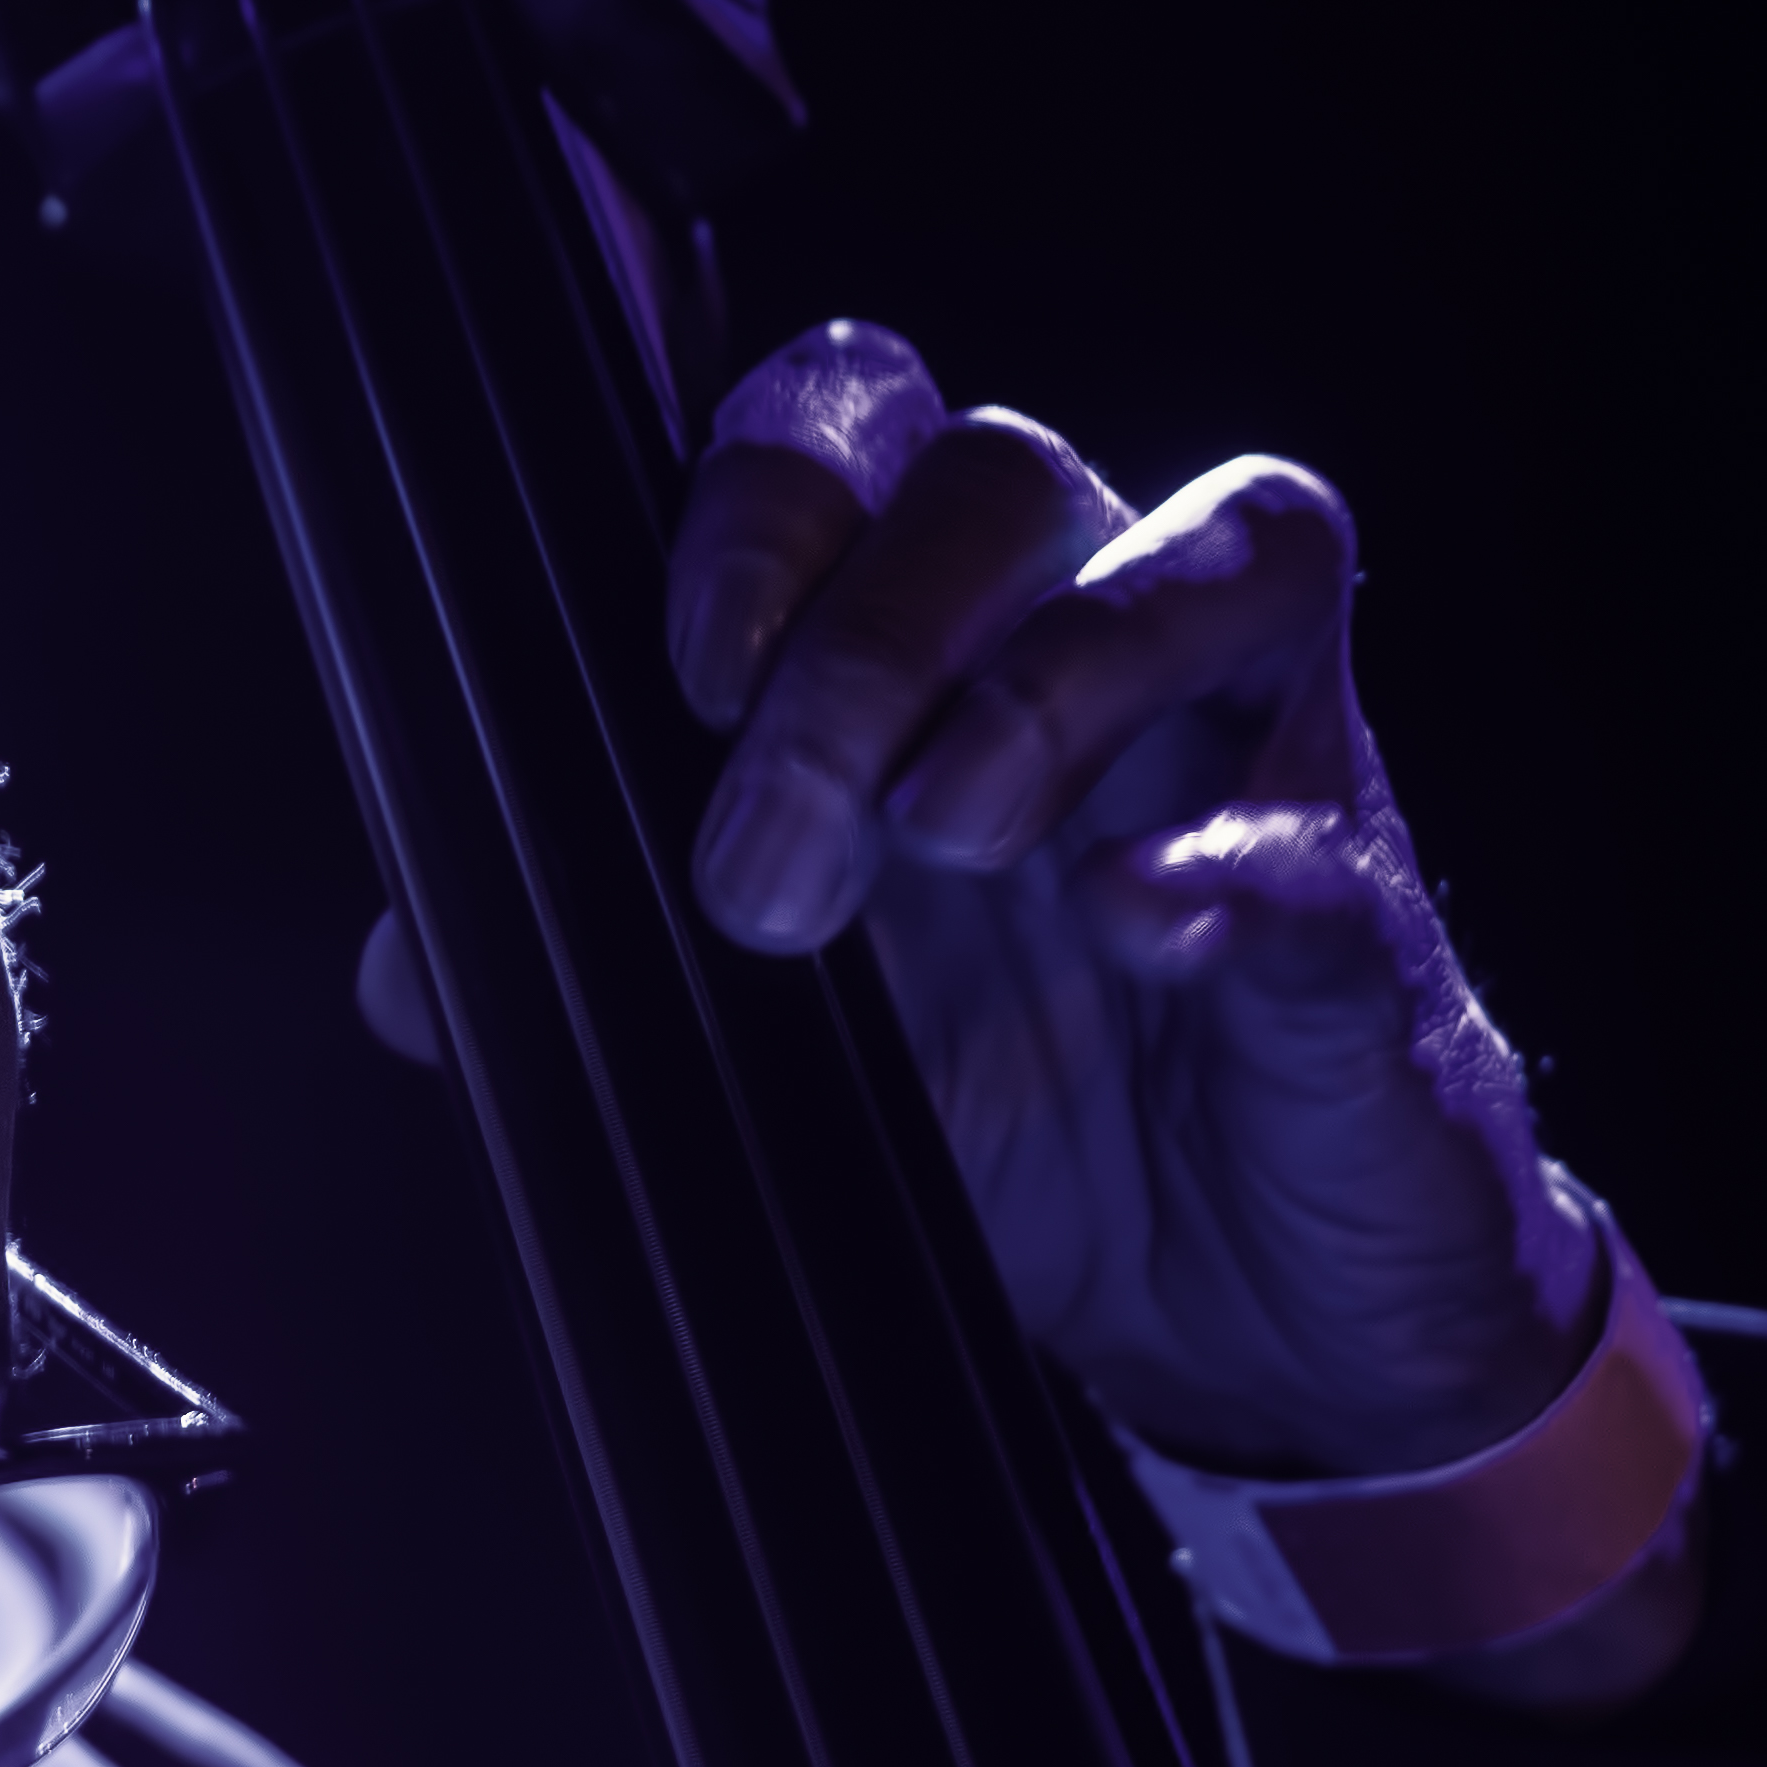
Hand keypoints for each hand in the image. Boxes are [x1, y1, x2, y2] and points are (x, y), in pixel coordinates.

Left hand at [602, 324, 1694, 1696]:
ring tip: (954, 848)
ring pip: (1220, 542)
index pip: (847, 438)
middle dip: (861, 641)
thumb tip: (406, 964)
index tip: (682, 679)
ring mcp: (1256, 750)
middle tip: (775, 861)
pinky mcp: (1360, 906)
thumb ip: (592, 970)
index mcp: (935, 648)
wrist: (1237, 1328)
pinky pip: (1318, 826)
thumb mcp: (772, 1051)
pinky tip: (1134, 925)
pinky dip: (1220, 865)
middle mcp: (1100, 641)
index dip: (756, 502)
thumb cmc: (1026, 1130)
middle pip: (999, 466)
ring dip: (1048, 678)